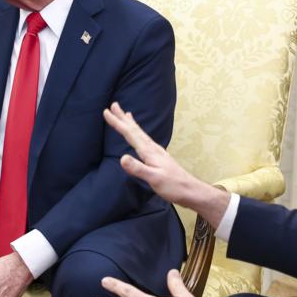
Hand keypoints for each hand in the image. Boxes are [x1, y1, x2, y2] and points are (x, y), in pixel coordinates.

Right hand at [102, 102, 228, 226]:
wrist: (191, 191)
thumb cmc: (173, 186)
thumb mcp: (154, 178)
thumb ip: (138, 168)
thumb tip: (121, 158)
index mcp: (149, 151)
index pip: (130, 134)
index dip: (117, 123)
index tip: (106, 112)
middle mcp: (152, 148)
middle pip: (135, 129)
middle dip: (123, 118)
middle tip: (114, 105)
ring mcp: (156, 152)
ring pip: (140, 133)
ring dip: (131, 123)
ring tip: (126, 114)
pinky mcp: (158, 157)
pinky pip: (145, 140)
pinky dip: (139, 133)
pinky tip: (140, 135)